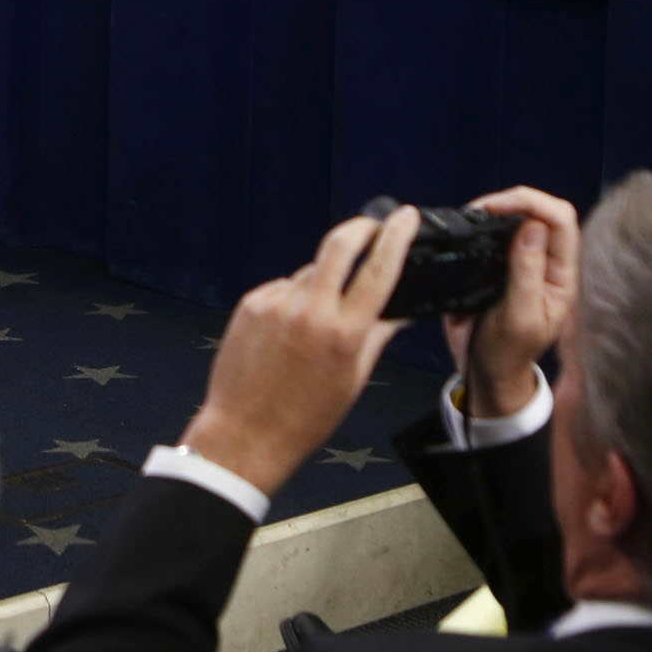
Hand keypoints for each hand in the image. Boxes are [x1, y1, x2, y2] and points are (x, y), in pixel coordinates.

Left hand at [183, 208, 418, 498]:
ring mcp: (277, 305)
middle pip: (340, 245)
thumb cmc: (303, 417)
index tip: (405, 218)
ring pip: (310, 273)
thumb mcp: (353, 380)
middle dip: (361, 227)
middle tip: (371, 226)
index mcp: (344, 334)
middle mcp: (310, 312)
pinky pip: (282, 289)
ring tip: (313, 325)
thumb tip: (395, 312)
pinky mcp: (252, 305)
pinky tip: (286, 333)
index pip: (379, 271)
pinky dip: (292, 300)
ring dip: (321, 283)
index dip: (396, 237)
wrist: (245, 433)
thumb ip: (375, 338)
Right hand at [444, 188, 576, 417]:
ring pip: (519, 216)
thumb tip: (531, 224)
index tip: (496, 208)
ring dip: (496, 208)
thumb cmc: (507, 352)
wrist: (485, 372)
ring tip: (470, 215)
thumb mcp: (519, 318)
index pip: (561, 221)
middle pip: (541, 210)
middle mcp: (545, 262)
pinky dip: (483, 222)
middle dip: (512, 201)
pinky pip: (497, 232)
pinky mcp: (499, 262)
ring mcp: (523, 260)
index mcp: (560, 274)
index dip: (532, 204)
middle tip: (478, 210)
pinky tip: (466, 226)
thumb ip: (526, 272)